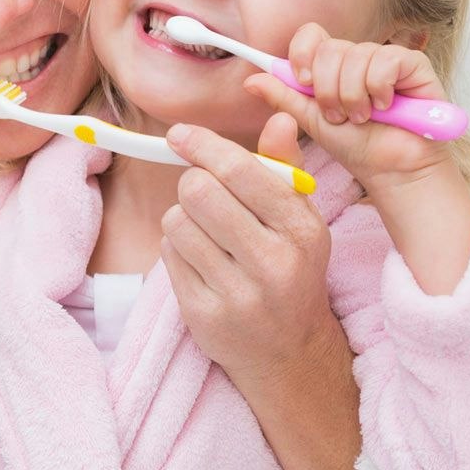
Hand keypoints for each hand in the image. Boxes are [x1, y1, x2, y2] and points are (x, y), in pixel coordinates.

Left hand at [160, 120, 334, 386]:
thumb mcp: (301, 217)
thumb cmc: (292, 267)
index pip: (240, 171)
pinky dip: (176, 247)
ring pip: (176, 222)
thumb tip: (280, 117)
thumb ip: (285, 166)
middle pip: (198, 191)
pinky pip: (168, 255)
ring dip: (182, 217)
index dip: (202, 145)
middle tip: (203, 191)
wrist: (290, 352)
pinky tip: (200, 259)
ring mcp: (238, 295)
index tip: (179, 134)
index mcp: (301, 230)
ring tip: (206, 231)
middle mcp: (274, 264)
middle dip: (192, 181)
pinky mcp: (204, 316)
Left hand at [252, 22, 454, 195]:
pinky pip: (386, 60)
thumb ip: (283, 97)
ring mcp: (385, 58)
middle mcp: (357, 57)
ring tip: (362, 118)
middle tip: (339, 116)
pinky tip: (387, 107)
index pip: (311, 35)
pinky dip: (380, 89)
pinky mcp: (413, 65)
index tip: (303, 82)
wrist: (390, 171)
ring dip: (353, 96)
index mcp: (331, 66)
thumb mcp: (310, 121)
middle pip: (329, 47)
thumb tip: (251, 80)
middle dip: (328, 90)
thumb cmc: (356, 147)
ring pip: (356, 55)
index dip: (302, 54)